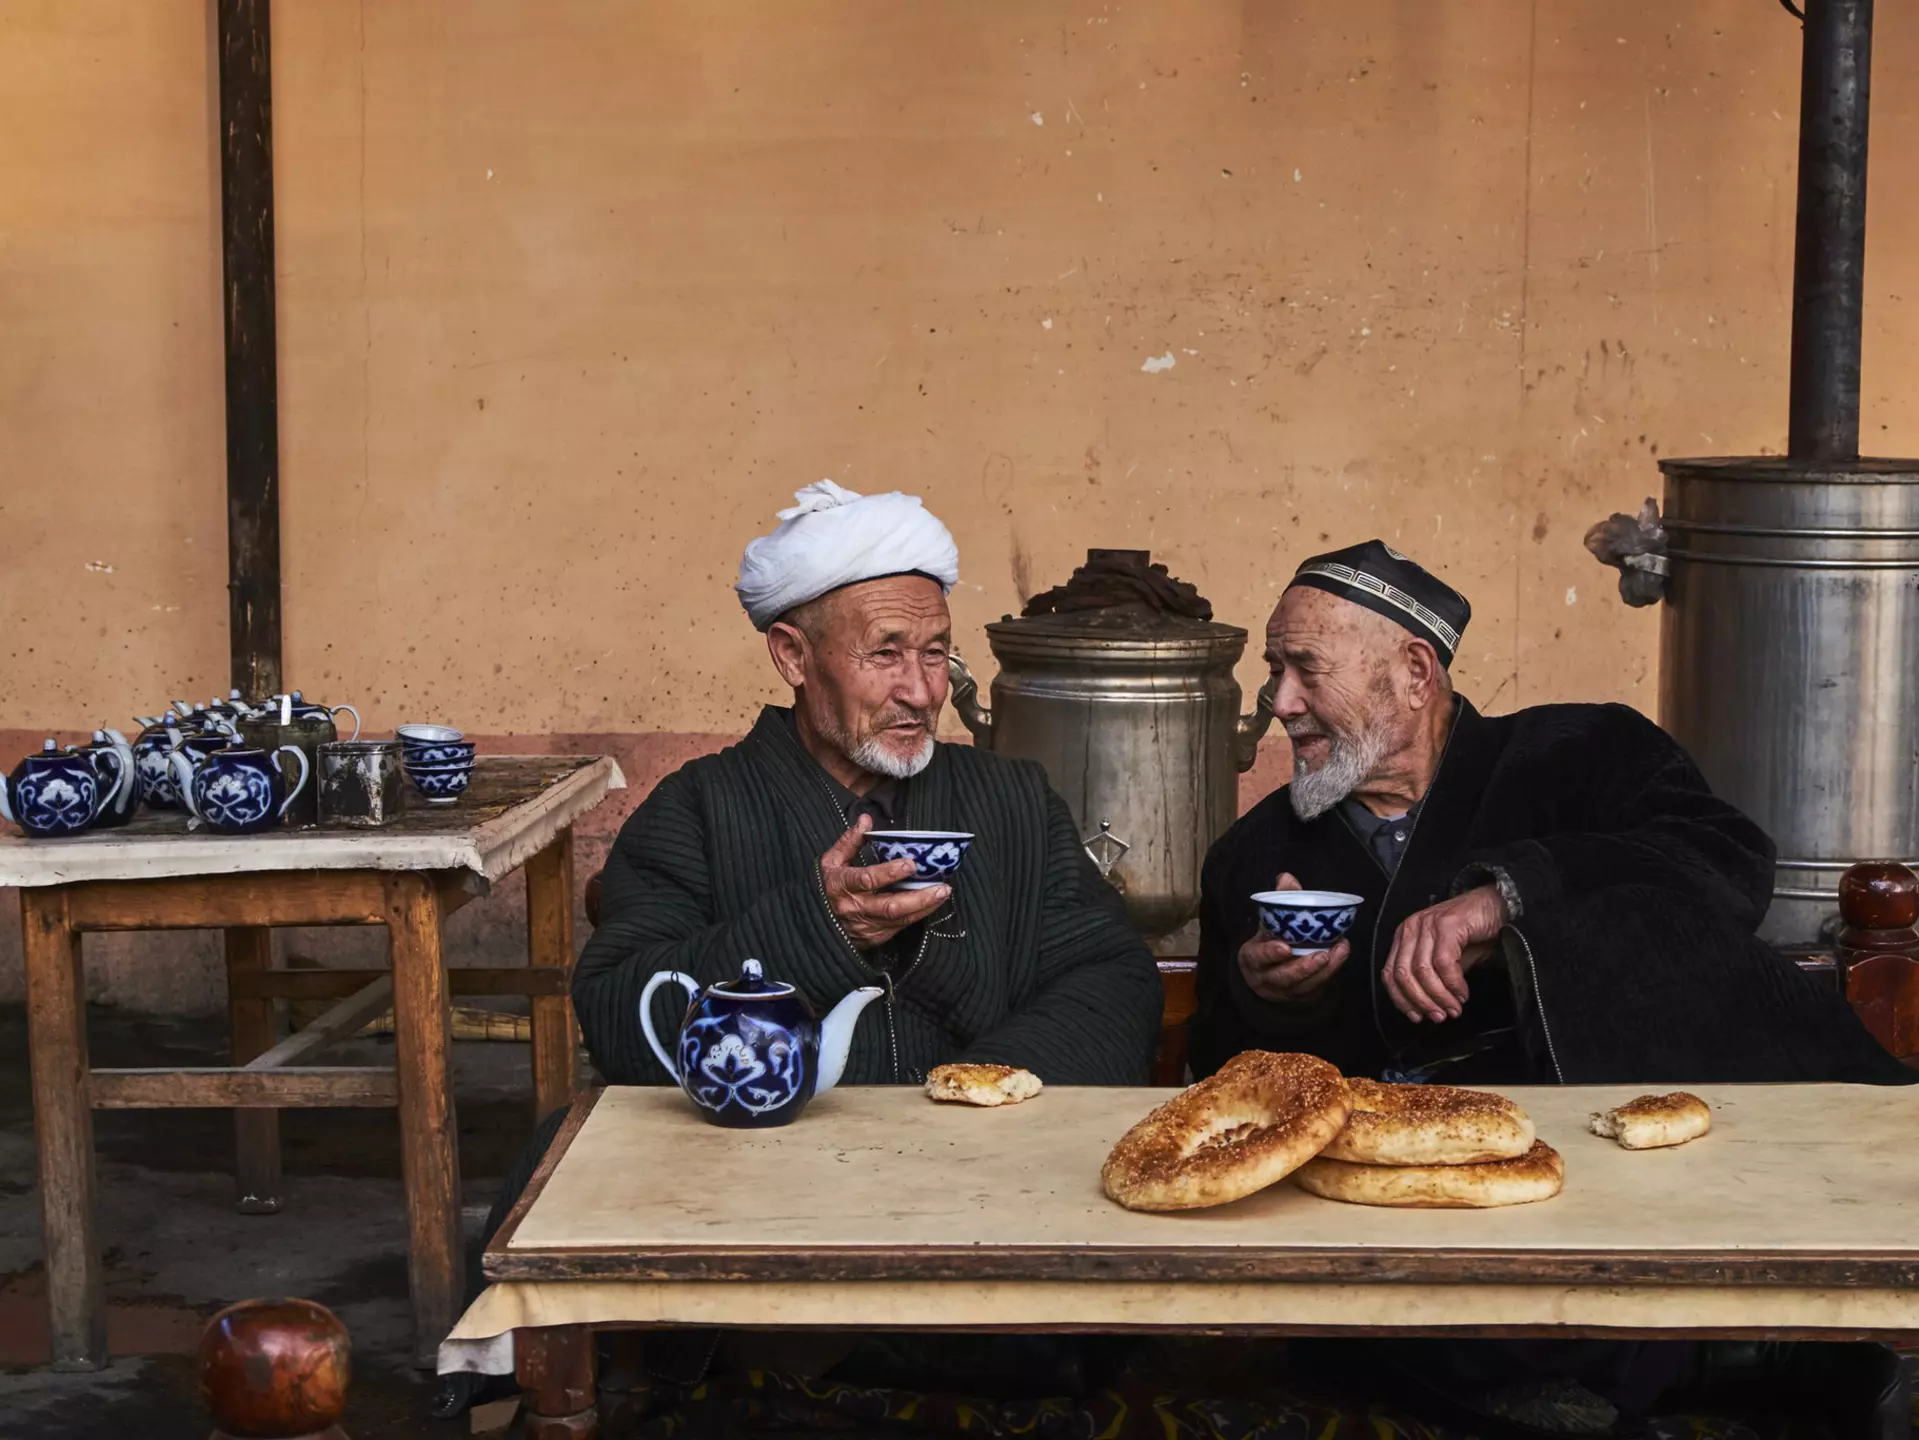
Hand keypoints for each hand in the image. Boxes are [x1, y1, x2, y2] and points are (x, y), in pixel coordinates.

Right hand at [820, 815, 950, 950]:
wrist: (814, 924)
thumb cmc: (826, 887)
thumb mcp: (831, 862)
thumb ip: (850, 841)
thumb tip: (866, 819)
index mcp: (841, 885)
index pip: (867, 880)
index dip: (889, 873)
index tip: (910, 864)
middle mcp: (854, 908)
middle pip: (890, 906)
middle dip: (919, 898)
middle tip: (942, 887)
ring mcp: (865, 926)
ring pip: (899, 920)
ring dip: (924, 907)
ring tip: (943, 894)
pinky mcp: (873, 937)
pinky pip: (899, 928)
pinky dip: (917, 916)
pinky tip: (931, 904)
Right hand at [1238, 872, 1350, 1003]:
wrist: (1266, 974)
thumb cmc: (1268, 942)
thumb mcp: (1268, 924)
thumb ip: (1279, 901)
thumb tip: (1287, 878)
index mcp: (1253, 958)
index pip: (1258, 957)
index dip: (1270, 954)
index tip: (1285, 947)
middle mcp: (1266, 978)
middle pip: (1283, 977)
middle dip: (1303, 967)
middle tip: (1322, 955)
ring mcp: (1285, 991)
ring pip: (1303, 986)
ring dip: (1324, 970)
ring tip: (1339, 952)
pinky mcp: (1301, 996)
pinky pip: (1316, 988)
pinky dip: (1330, 973)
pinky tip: (1341, 956)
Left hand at [1382, 883, 1507, 1023]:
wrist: (1495, 905)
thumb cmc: (1471, 933)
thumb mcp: (1446, 959)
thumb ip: (1433, 978)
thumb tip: (1427, 1006)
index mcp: (1404, 937)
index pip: (1390, 974)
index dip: (1401, 1000)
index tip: (1416, 1017)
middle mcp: (1411, 929)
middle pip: (1403, 974)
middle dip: (1421, 1001)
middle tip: (1439, 1016)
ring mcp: (1428, 924)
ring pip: (1422, 971)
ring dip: (1439, 996)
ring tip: (1454, 1008)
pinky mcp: (1447, 924)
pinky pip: (1444, 963)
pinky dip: (1453, 983)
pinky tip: (1462, 993)